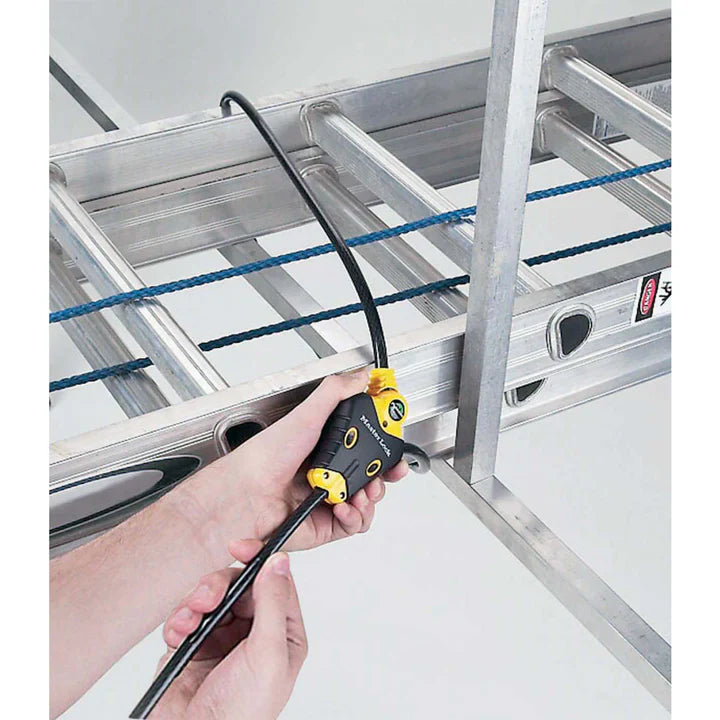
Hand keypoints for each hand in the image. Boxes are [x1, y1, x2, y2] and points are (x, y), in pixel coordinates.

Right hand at [151, 543, 305, 719]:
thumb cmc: (241, 713)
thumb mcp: (267, 654)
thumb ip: (273, 604)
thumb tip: (279, 562)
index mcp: (282, 633)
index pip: (274, 582)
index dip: (258, 560)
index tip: (241, 546)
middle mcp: (254, 633)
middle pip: (238, 585)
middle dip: (218, 586)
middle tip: (207, 598)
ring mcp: (223, 639)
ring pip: (210, 597)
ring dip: (195, 603)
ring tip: (190, 620)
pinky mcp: (193, 646)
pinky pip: (185, 617)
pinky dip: (178, 621)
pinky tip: (179, 634)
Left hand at [187, 369, 408, 556]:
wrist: (245, 495)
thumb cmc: (265, 457)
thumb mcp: (305, 415)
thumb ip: (335, 392)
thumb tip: (361, 377)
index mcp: (326, 446)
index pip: (365, 444)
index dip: (384, 445)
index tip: (394, 441)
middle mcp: (329, 472)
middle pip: (372, 474)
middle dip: (385, 474)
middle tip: (388, 471)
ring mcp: (328, 499)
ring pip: (368, 501)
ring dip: (371, 496)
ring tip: (362, 490)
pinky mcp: (326, 525)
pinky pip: (355, 523)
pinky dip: (355, 516)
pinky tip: (343, 506)